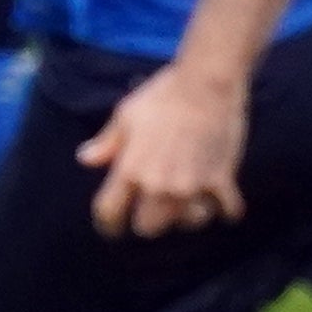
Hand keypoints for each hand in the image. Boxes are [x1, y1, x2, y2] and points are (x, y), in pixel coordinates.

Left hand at [79, 60, 249, 238]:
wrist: (206, 83)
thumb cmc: (162, 95)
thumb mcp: (126, 116)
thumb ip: (107, 143)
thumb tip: (85, 158)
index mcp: (130, 170)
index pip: (109, 214)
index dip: (108, 225)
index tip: (112, 226)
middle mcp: (158, 186)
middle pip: (148, 228)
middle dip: (148, 221)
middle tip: (152, 210)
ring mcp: (191, 185)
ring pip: (188, 223)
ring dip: (188, 216)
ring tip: (191, 206)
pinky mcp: (220, 179)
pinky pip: (226, 209)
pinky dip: (226, 209)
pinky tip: (224, 203)